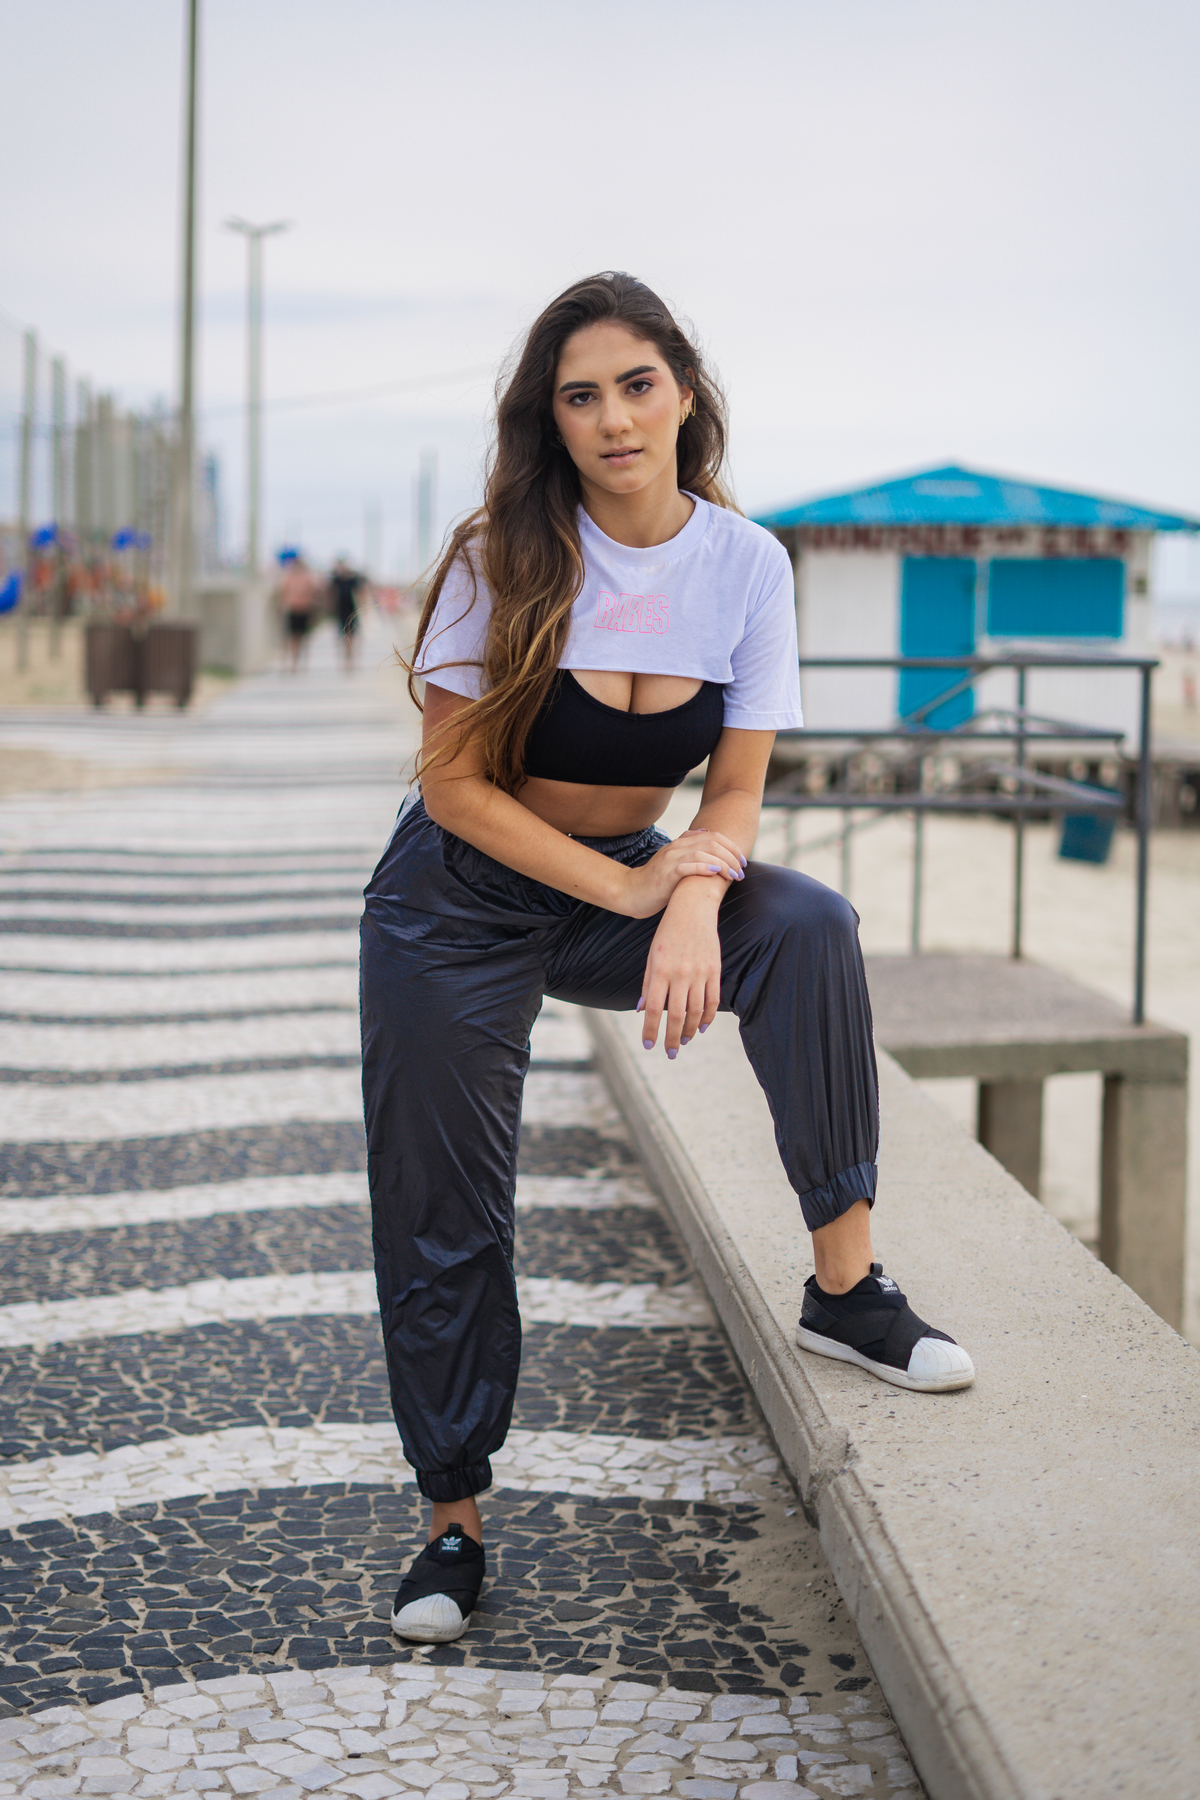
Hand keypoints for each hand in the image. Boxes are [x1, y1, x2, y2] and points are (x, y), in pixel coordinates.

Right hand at [621, 829, 745, 919]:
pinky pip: (688, 866)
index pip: (713, 836)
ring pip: (703, 852)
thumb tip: (710, 847)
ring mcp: (671, 859)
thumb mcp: (676, 864)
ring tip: (734, 875)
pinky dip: (705, 867)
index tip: (742, 861)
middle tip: (742, 871)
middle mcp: (677, 847)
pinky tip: (716, 873)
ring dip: (723, 863)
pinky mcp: (666, 874)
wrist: (631, 893)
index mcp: (681, 843)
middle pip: (712, 842)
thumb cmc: (657, 883)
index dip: (731, 847)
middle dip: (732, 856)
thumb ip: (691, 855)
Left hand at [637, 881, 723, 1054]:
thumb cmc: (667, 932)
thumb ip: (648, 984)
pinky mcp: (714, 970)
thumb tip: (642, 1011)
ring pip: (695, 1012)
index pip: (655, 1009)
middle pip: (676, 1016)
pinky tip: (700, 1027)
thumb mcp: (652, 956)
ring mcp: (700, 973)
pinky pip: (712, 1000)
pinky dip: (707, 1017)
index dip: (651, 1030)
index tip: (648, 1044)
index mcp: (661, 970)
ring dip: (688, 1031)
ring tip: (682, 1042)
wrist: (693, 907)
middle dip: (671, 1039)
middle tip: (669, 1054)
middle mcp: (680, 974)